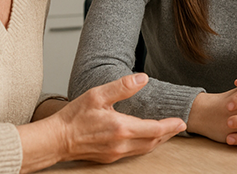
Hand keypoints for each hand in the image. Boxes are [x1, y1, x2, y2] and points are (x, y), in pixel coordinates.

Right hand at [53, 73, 185, 162]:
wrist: (55, 140)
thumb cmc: (74, 117)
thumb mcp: (98, 95)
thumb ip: (122, 87)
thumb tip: (143, 78)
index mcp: (121, 128)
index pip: (154, 129)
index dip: (170, 126)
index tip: (181, 121)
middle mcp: (121, 144)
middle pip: (153, 142)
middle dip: (168, 134)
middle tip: (179, 126)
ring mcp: (115, 153)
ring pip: (144, 149)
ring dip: (158, 141)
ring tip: (167, 131)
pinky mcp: (109, 157)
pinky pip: (134, 153)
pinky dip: (145, 145)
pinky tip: (146, 138)